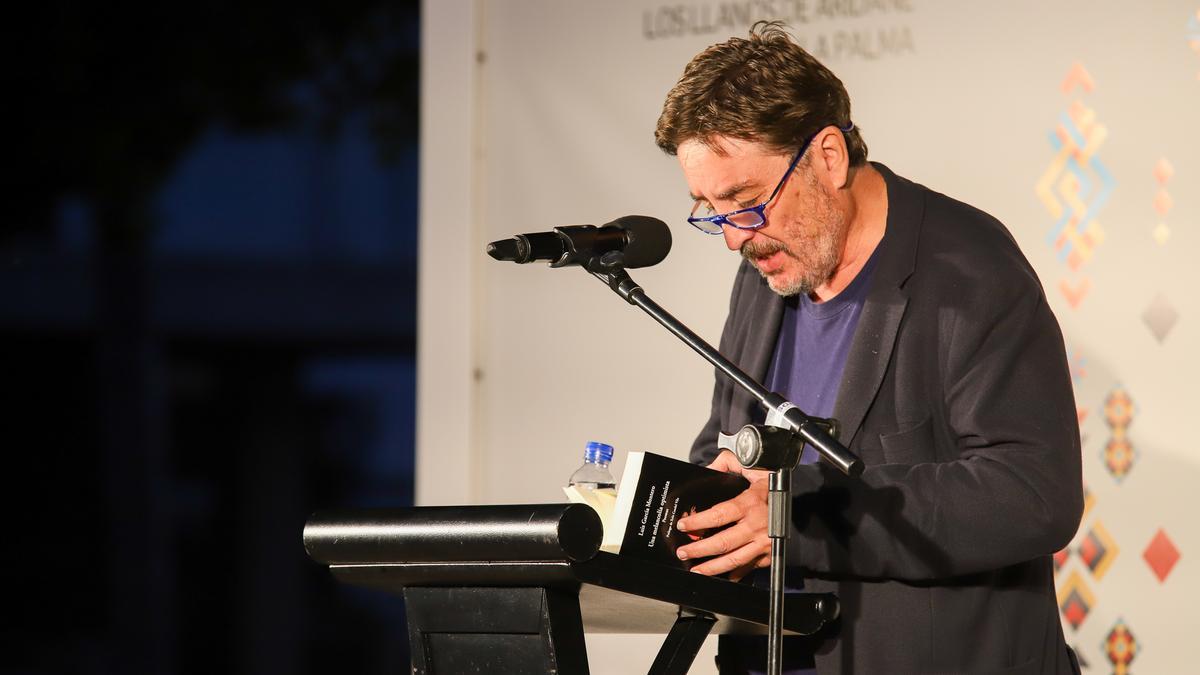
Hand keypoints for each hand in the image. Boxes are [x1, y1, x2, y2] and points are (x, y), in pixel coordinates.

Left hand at [675, 450, 771, 580]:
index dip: (697, 522)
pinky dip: (734, 574)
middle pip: (723, 543)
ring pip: (734, 560)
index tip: (683, 524)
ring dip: (712, 567)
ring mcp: (764, 542)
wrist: (802, 501)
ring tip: (696, 569)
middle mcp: (757, 525)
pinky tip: (720, 576)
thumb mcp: (752, 467)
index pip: (718, 515)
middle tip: (683, 551)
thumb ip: (728, 463)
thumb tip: (709, 467)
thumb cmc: (773, 486)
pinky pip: (748, 567)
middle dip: (698, 549)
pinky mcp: (768, 554)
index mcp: (750, 504)